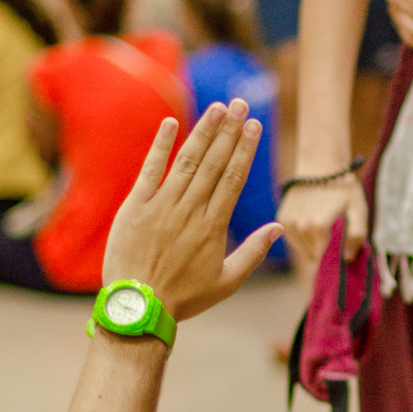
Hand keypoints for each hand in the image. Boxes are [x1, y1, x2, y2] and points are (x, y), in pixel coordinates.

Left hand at [101, 101, 281, 320]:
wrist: (138, 308)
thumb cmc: (184, 298)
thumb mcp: (226, 282)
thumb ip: (253, 253)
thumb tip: (278, 227)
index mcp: (213, 227)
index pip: (233, 178)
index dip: (244, 148)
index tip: (254, 124)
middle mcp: (189, 211)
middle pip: (214, 163)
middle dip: (229, 130)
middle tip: (240, 103)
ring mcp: (161, 206)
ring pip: (187, 161)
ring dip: (202, 132)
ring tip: (217, 107)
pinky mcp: (135, 207)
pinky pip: (149, 170)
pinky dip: (160, 146)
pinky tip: (170, 123)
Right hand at [277, 177, 367, 263]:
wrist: (321, 163)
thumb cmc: (343, 187)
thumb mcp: (358, 209)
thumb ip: (356, 235)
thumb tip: (347, 258)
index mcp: (317, 228)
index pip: (323, 258)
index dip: (333, 258)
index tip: (341, 252)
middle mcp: (299, 227)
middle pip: (312, 255)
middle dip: (323, 252)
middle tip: (334, 237)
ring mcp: (288, 223)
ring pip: (301, 248)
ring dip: (312, 245)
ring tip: (324, 230)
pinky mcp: (282, 217)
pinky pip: (292, 238)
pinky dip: (302, 237)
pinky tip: (312, 226)